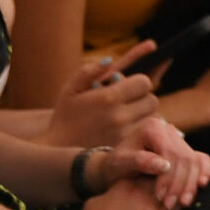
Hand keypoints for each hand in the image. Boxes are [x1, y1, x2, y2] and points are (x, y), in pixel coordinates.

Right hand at [42, 52, 158, 147]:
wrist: (57, 150)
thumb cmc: (64, 116)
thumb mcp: (71, 89)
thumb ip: (89, 70)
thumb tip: (110, 59)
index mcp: (108, 98)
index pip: (144, 82)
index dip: (138, 82)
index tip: (130, 86)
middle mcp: (120, 116)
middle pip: (152, 100)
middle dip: (143, 98)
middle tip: (130, 101)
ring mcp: (125, 135)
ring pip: (152, 118)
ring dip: (144, 114)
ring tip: (128, 114)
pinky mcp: (126, 148)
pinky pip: (145, 134)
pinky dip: (142, 129)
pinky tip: (129, 128)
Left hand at [100, 116, 209, 209]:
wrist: (115, 168)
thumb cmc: (114, 166)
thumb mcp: (120, 163)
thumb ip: (139, 161)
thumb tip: (164, 165)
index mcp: (152, 127)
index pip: (169, 152)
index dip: (168, 177)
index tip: (160, 197)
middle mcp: (168, 129)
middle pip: (184, 157)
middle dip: (179, 183)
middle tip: (170, 205)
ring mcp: (178, 138)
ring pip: (194, 160)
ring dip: (190, 184)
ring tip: (182, 203)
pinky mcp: (184, 149)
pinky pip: (201, 159)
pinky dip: (204, 172)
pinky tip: (202, 185)